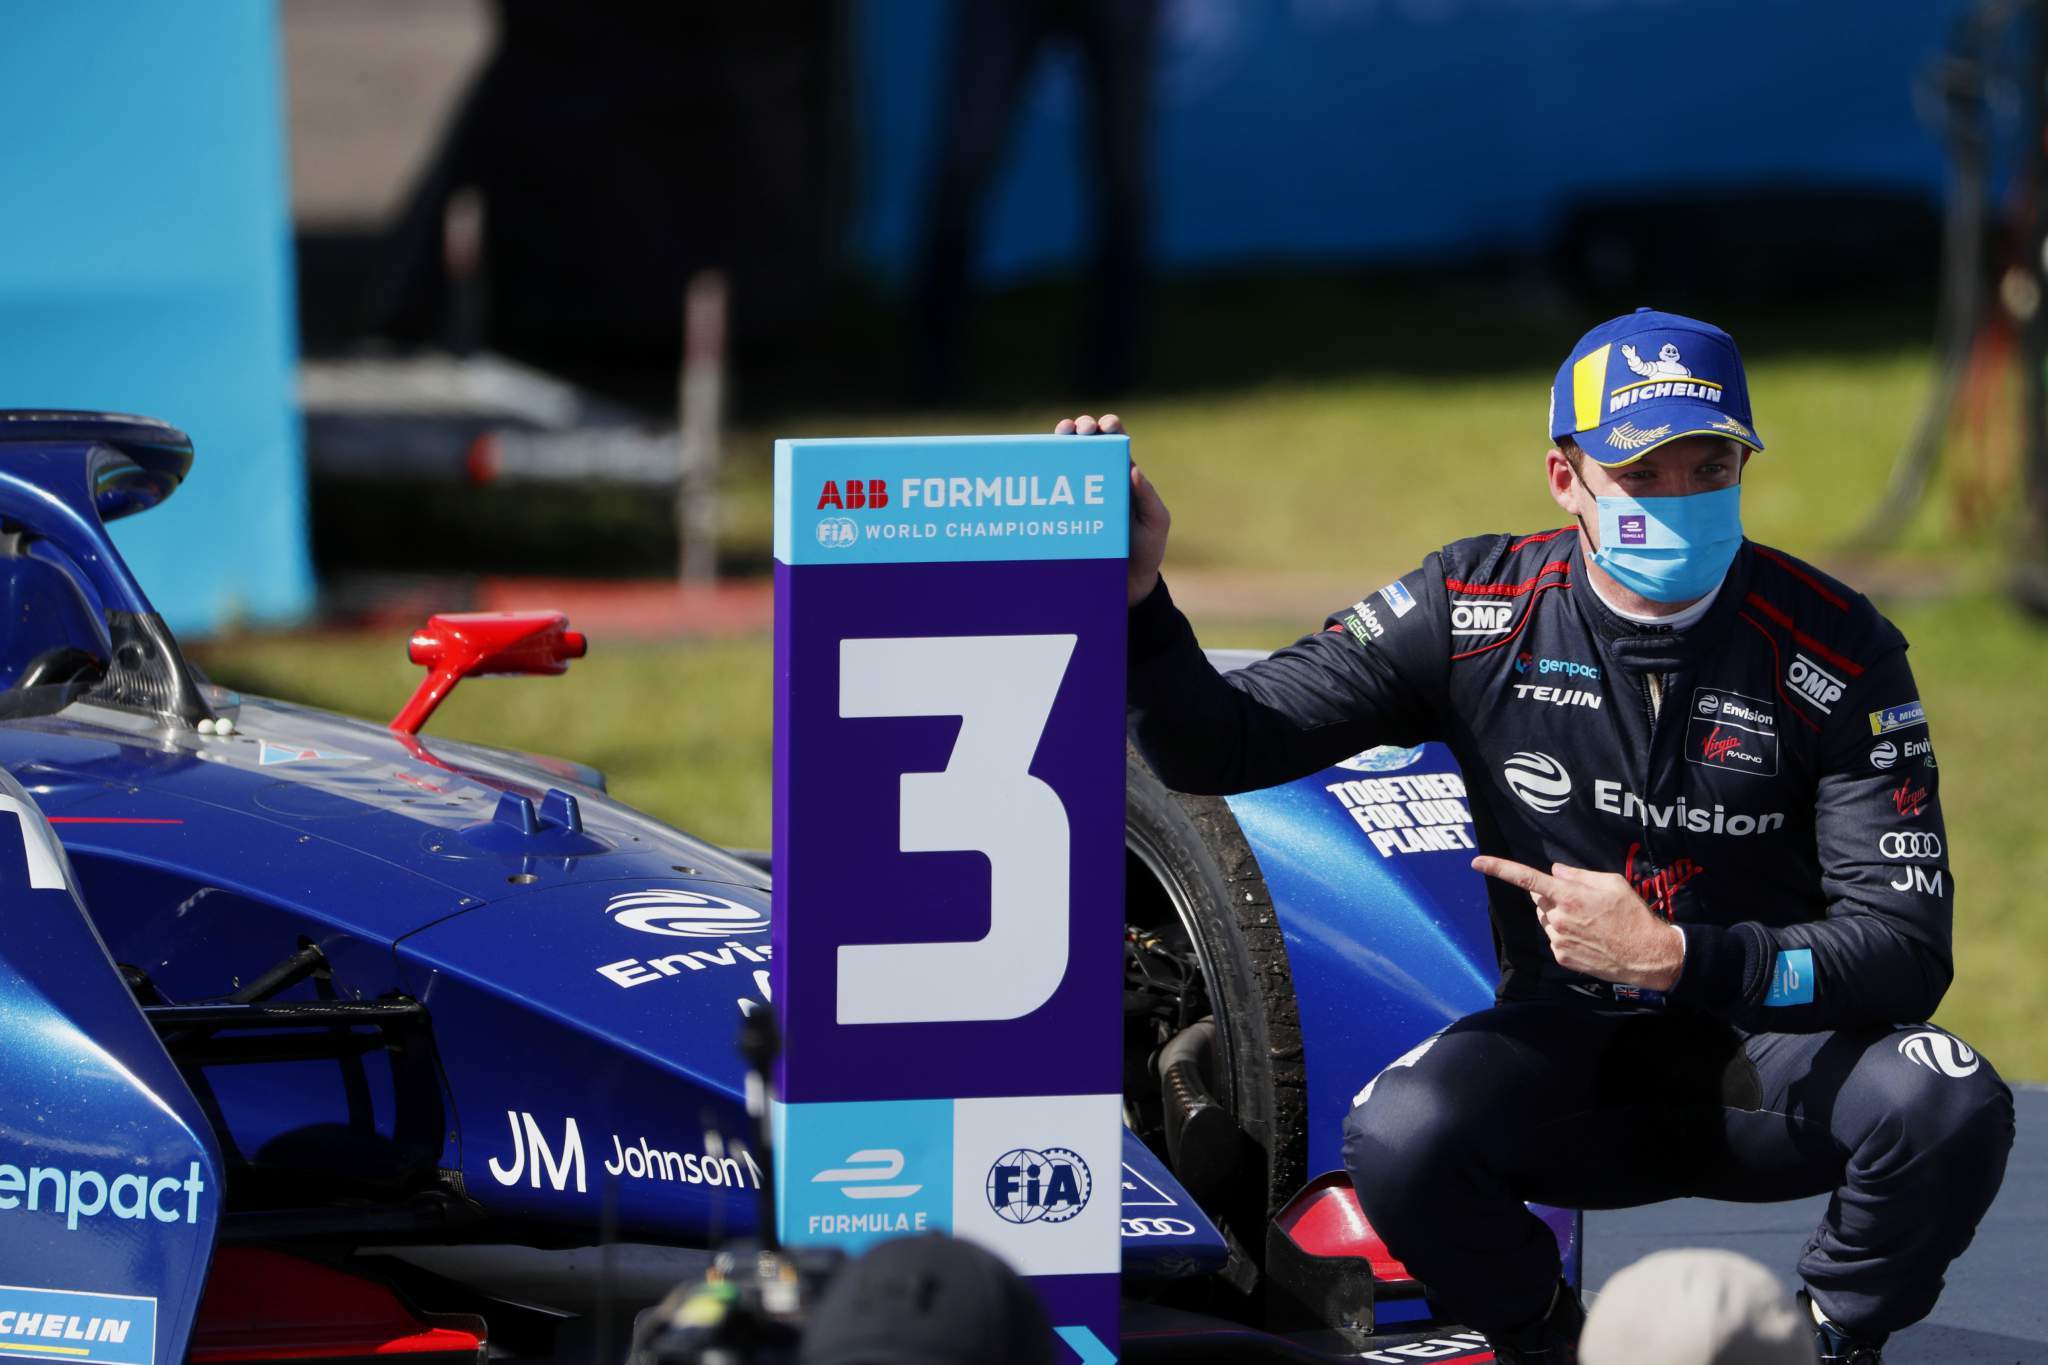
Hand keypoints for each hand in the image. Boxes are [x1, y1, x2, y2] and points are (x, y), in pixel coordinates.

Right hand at [1054, 414, 1168, 604]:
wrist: (1127, 585)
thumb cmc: (1146, 551)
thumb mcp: (1155, 524)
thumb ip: (1148, 498)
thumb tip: (1134, 468)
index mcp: (1123, 475)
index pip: (1115, 442)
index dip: (1108, 427)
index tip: (1102, 426)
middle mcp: (1100, 479)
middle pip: (1086, 444)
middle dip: (1079, 428)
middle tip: (1075, 431)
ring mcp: (1079, 494)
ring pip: (1065, 461)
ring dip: (1058, 446)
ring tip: (1055, 441)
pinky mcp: (1063, 512)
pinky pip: (1051, 491)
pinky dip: (1042, 477)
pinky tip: (1035, 471)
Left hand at [1471, 855, 1684, 991]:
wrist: (1647, 955)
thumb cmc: (1633, 914)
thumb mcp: (1612, 882)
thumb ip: (1578, 875)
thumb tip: (1554, 872)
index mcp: (1568, 895)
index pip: (1526, 878)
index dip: (1499, 868)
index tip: (1476, 862)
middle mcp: (1557, 918)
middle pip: (1540, 900)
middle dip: (1552, 896)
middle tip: (1582, 901)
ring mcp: (1558, 940)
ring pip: (1547, 920)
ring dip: (1559, 916)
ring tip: (1591, 922)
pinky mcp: (1562, 957)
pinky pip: (1555, 939)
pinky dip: (1566, 935)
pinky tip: (1589, 938)